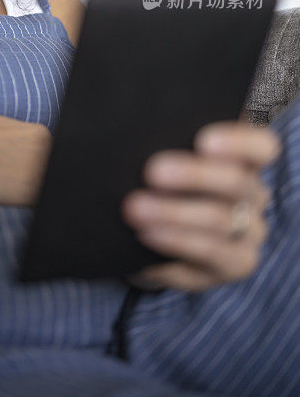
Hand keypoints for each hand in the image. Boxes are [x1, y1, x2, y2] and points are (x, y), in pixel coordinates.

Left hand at [120, 121, 281, 291]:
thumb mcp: (168, 162)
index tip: (203, 141)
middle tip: (152, 172)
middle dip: (192, 175)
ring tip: (134, 208)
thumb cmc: (163, 185)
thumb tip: (142, 132)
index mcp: (244, 161)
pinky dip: (174, 241)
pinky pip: (209, 253)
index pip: (262, 146)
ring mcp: (250, 232)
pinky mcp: (237, 264)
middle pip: (236, 182)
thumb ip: (170, 145)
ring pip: (220, 220)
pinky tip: (146, 234)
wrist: (155, 237)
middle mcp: (254, 196)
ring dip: (172, 212)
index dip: (239, 142)